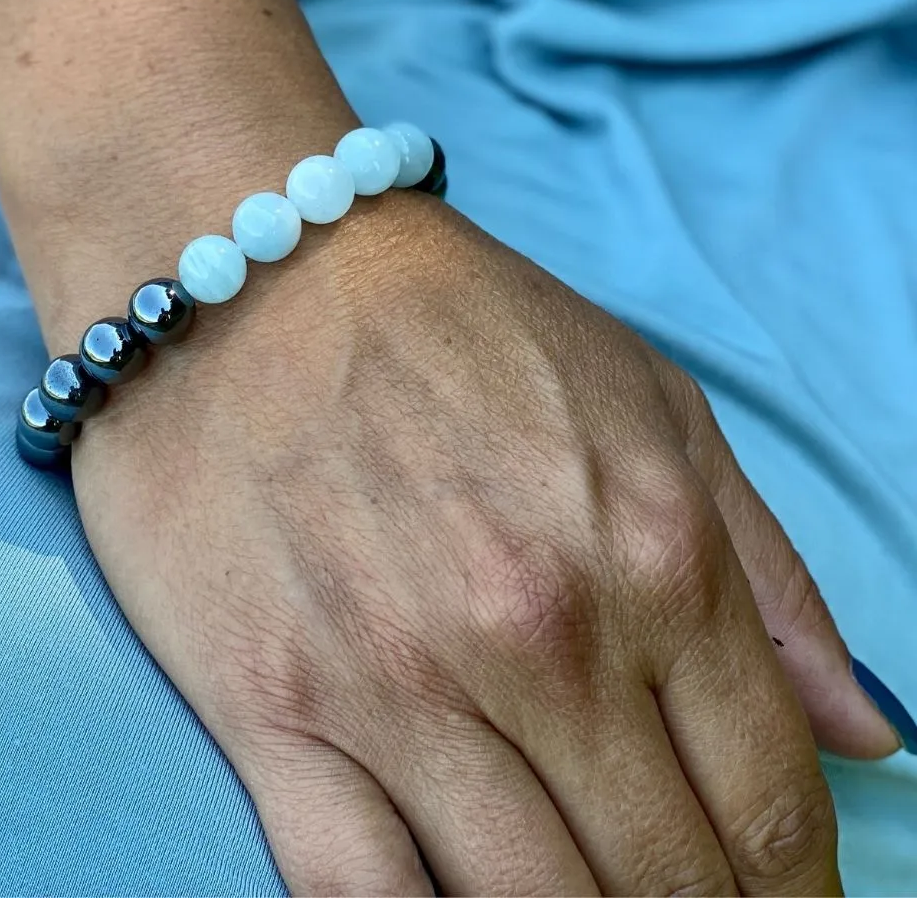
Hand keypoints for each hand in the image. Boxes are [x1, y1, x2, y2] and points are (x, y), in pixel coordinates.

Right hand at [70, 193, 892, 895]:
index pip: (768, 806)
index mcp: (652, 555)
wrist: (248, 268)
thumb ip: (769, 574)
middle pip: (661, 883)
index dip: (791, 895)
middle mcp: (535, 636)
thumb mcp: (649, 400)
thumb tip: (867, 734)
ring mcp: (395, 683)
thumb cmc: (452, 321)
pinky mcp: (270, 707)